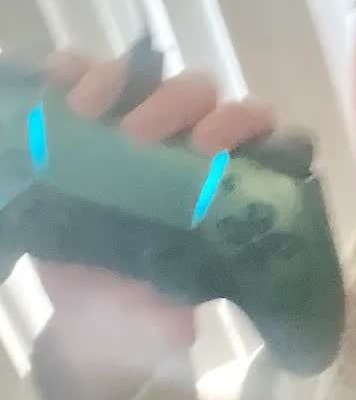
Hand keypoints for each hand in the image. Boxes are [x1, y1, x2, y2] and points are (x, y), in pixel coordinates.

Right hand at [32, 51, 275, 399]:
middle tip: (139, 137)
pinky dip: (66, 73)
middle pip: (197, 95)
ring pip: (139, 77)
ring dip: (115, 82)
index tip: (209, 150)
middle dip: (175, 104)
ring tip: (84, 112)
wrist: (88, 310)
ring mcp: (133, 124)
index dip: (244, 127)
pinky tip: (53, 86)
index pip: (258, 132)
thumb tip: (175, 326)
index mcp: (227, 180)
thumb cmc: (144, 304)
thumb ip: (170, 321)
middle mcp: (185, 141)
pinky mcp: (81, 119)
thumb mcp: (158, 320)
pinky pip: (76, 77)